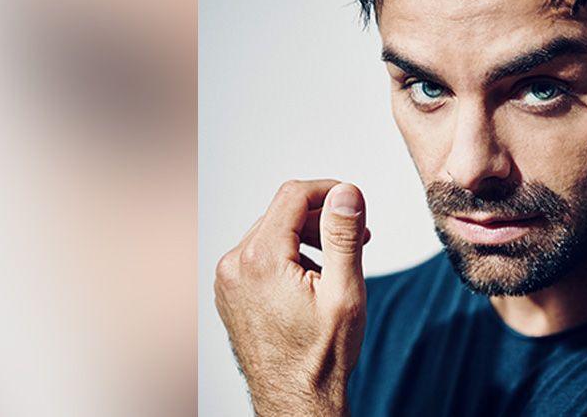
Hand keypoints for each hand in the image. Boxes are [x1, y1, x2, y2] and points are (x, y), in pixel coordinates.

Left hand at [214, 180, 370, 415]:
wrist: (295, 400)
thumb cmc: (320, 356)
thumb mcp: (343, 290)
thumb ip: (342, 235)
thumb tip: (346, 193)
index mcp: (260, 259)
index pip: (293, 195)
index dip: (329, 191)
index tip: (354, 202)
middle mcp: (234, 265)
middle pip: (281, 213)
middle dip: (322, 218)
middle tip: (358, 239)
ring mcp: (228, 280)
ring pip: (271, 233)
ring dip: (307, 237)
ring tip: (338, 262)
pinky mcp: (230, 292)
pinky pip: (260, 256)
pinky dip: (288, 255)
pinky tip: (312, 279)